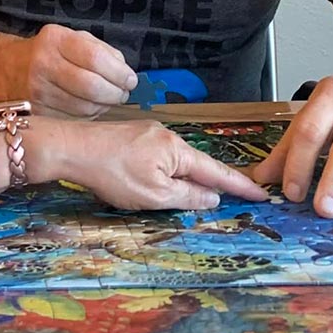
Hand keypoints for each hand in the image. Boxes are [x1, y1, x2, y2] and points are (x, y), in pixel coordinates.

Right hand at [5, 24, 136, 117]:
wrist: (4, 67)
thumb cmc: (47, 52)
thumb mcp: (70, 38)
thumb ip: (101, 50)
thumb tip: (125, 74)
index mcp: (55, 40)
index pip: (96, 58)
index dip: (119, 73)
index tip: (130, 80)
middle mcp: (43, 65)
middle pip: (92, 86)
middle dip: (115, 93)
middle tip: (122, 93)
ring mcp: (38, 91)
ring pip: (85, 107)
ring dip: (104, 106)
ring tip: (106, 99)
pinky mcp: (37, 113)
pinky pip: (74, 120)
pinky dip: (88, 116)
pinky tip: (89, 107)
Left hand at [49, 119, 268, 210]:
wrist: (71, 148)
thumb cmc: (112, 173)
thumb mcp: (154, 195)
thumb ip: (187, 197)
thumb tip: (212, 198)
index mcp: (177, 150)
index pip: (216, 171)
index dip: (239, 186)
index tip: (262, 194)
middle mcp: (166, 136)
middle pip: (196, 165)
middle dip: (212, 182)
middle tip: (237, 197)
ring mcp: (147, 134)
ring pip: (175, 162)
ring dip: (185, 179)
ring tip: (196, 196)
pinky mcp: (130, 136)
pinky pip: (158, 157)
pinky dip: (166, 172)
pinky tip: (161, 182)